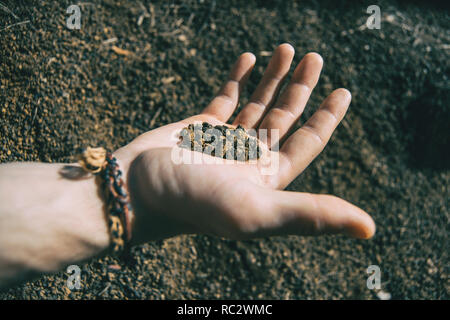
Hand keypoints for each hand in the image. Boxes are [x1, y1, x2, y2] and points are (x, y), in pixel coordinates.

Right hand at [114, 43, 374, 243]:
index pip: (307, 143)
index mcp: (268, 177)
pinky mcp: (198, 126)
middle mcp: (249, 159)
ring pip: (256, 104)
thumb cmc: (193, 204)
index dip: (327, 119)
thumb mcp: (259, 211)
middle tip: (315, 56)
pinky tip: (249, 58)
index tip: (343, 90)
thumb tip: (370, 230)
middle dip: (302, 87)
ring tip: (287, 49)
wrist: (135, 191)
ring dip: (272, 77)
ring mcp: (224, 141)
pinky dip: (238, 77)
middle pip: (285, 118)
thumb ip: (313, 215)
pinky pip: (225, 98)